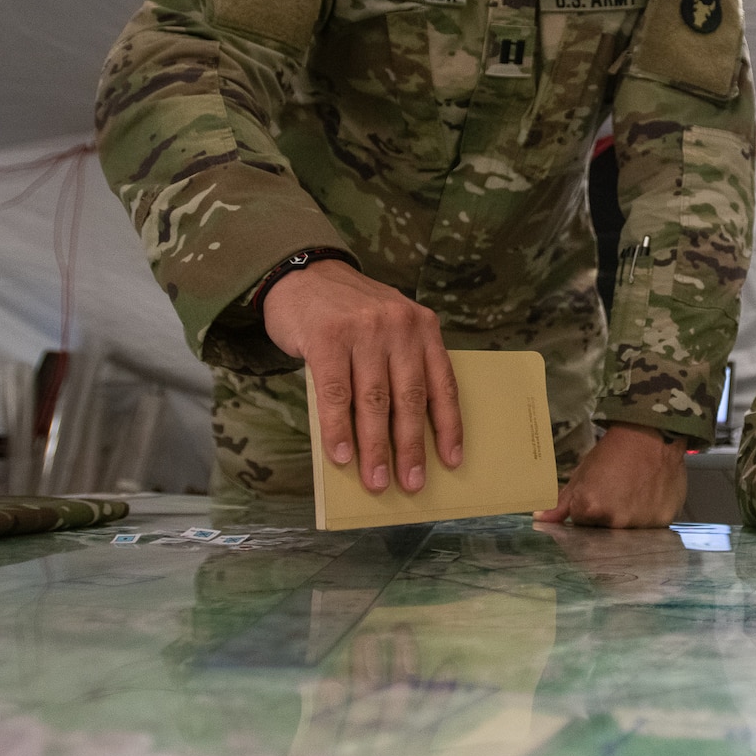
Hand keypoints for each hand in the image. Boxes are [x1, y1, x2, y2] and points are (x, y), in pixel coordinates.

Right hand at [262, 259, 461, 495]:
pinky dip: (338, 429)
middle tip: (410, 483)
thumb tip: (400, 434)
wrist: (303, 273)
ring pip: (374, 401)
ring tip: (376, 480)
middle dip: (410, 447)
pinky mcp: (327, 337)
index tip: (452, 461)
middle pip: (409, 398)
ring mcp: (363, 330)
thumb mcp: (388, 328)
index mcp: (422, 327)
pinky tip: (342, 455)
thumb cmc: (348, 313)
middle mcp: (399, 326)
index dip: (448, 426)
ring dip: (375, 447)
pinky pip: (336, 393)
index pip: (442, 383)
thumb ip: (398, 366)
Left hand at [534, 423, 686, 527]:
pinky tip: (650, 494)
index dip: (588, 509)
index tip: (598, 493)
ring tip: (635, 491)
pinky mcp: (663, 520)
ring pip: (631, 530)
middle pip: (606, 531)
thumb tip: (539, 519)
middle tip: (618, 492)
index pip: (582, 524)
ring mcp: (641, 523)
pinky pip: (653, 525)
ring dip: (631, 517)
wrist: (651, 434)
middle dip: (609, 517)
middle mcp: (615, 522)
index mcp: (590, 509)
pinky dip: (650, 514)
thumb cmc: (612, 452)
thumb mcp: (582, 473)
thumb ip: (562, 503)